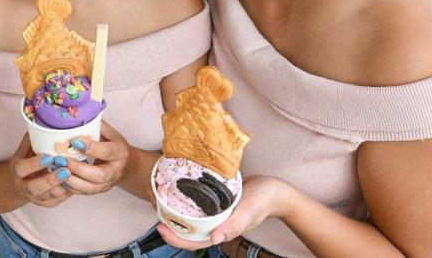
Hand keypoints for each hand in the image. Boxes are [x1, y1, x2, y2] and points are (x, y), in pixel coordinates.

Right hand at [8, 134, 72, 207]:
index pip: (23, 169)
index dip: (35, 164)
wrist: (21, 181)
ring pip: (48, 196)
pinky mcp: (45, 204)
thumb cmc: (28, 158)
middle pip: (35, 187)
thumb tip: (44, 117)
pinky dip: (66, 194)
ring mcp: (34, 197)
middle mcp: (23, 186)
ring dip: (62, 187)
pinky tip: (76, 184)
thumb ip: (34, 137)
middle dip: (51, 180)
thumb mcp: (26, 148)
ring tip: (75, 177)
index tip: (49, 157)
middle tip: (66, 170)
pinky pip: (56, 201)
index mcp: (17, 170)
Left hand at [62, 121, 130, 195]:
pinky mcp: (98, 191)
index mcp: (120, 153)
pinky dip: (69, 187)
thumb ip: (97, 124)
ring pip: (89, 188)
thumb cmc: (114, 145)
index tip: (74, 141)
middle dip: (79, 169)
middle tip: (61, 160)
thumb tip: (79, 111)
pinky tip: (58, 177)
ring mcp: (107, 184)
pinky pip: (82, 193)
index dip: (91, 147)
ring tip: (56, 169)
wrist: (126, 166)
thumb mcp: (110, 132)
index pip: (107, 151)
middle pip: (99, 175)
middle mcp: (115, 171)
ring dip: (71, 180)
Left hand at [157, 175, 291, 249]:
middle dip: (171, 223)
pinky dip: (187, 200)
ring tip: (162, 199)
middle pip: (189, 230)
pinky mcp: (218, 201)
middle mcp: (216, 223)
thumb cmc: (263, 200)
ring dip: (177, 211)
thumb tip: (215, 239)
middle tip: (155, 208)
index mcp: (221, 230)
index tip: (160, 227)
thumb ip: (234, 225)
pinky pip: (199, 204)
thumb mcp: (249, 211)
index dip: (176, 238)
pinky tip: (177, 188)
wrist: (276, 189)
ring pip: (192, 217)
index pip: (194, 241)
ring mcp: (216, 213)